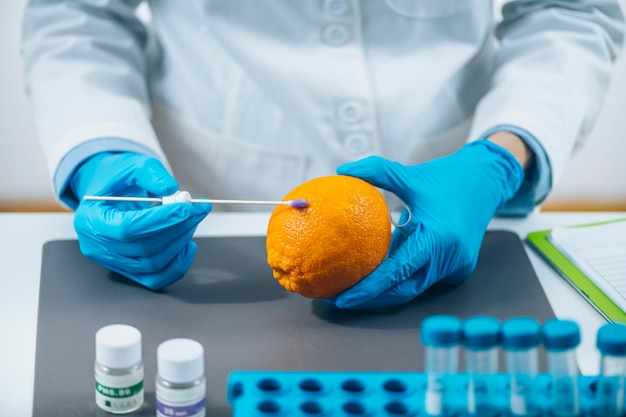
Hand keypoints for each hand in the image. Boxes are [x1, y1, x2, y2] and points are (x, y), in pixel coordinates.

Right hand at [70, 152, 211, 289]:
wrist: (109, 192)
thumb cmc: (116, 180)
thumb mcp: (131, 165)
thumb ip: (151, 173)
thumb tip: (171, 189)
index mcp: (90, 219)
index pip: (128, 229)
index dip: (160, 221)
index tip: (186, 208)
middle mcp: (97, 246)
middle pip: (143, 248)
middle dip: (176, 228)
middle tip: (197, 209)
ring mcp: (113, 262)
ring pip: (153, 264)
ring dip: (180, 241)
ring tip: (191, 219)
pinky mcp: (130, 270)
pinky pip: (156, 278)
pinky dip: (178, 264)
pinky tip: (187, 244)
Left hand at [330, 140, 523, 308]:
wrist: (486, 180)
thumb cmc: (447, 178)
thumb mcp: (409, 174)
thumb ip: (376, 171)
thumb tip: (343, 169)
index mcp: (437, 238)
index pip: (396, 273)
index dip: (368, 290)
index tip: (343, 298)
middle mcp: (449, 258)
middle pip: (403, 290)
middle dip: (371, 300)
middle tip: (340, 299)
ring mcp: (456, 267)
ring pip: (413, 288)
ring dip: (385, 292)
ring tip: (353, 291)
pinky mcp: (458, 268)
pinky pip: (424, 279)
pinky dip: (402, 279)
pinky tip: (378, 278)